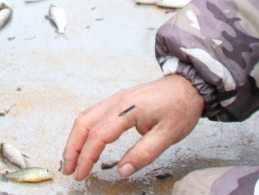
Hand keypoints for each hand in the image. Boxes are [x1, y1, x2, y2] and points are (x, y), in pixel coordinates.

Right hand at [62, 75, 204, 180]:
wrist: (188, 85)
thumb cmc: (180, 107)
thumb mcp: (168, 135)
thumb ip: (144, 153)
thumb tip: (122, 170)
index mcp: (127, 109)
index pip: (99, 135)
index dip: (87, 157)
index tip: (81, 174)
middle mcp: (117, 101)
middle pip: (84, 123)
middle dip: (72, 148)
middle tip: (69, 170)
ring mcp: (116, 99)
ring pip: (86, 117)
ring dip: (75, 139)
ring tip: (72, 159)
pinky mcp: (119, 101)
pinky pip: (94, 114)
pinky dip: (85, 130)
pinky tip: (86, 142)